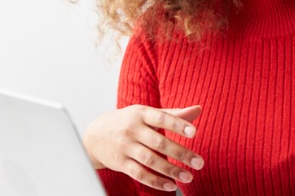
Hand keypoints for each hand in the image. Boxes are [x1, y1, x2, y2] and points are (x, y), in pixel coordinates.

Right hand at [83, 104, 204, 191]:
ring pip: (150, 160)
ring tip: (188, 176)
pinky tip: (170, 185)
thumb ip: (173, 114)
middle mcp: (132, 130)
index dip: (178, 125)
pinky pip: (139, 174)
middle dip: (181, 153)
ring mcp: (125, 147)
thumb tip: (198, 109)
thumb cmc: (128, 121)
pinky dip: (155, 181)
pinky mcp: (120, 163)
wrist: (95, 134)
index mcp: (141, 113)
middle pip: (159, 143)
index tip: (194, 133)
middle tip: (199, 163)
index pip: (162, 118)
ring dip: (171, 170)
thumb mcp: (147, 113)